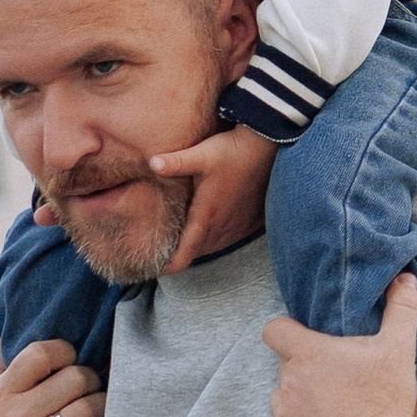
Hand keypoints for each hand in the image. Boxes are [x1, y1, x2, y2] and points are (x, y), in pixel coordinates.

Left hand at [145, 121, 277, 272]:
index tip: (159, 270)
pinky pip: (229, 239)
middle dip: (181, 255)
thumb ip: (175, 162)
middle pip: (198, 251)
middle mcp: (223, 224)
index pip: (187, 251)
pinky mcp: (248, 218)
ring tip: (184, 245)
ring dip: (199, 248)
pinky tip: (210, 232)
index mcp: (207, 214)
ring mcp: (237, 223)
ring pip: (214, 246)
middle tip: (163, 253)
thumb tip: (151, 163)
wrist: (265, 146)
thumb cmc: (231, 150)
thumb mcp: (201, 154)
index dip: (172, 265)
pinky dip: (215, 241)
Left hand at [262, 274, 416, 416]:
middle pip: (287, 368)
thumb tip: (405, 278)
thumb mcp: (399, 350)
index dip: (287, 332)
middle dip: (307, 371)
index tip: (305, 341)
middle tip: (338, 381)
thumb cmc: (386, 404)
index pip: (274, 330)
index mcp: (307, 354)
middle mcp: (287, 383)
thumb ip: (401, 309)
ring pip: (284, 400)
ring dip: (301, 403)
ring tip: (333, 412)